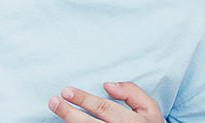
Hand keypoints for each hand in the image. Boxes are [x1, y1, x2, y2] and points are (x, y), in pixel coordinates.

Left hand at [48, 82, 163, 122]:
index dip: (84, 99)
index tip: (66, 91)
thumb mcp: (150, 109)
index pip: (104, 109)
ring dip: (69, 122)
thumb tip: (107, 85)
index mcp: (133, 121)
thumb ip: (133, 93)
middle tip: (53, 102)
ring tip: (56, 109)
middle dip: (70, 113)